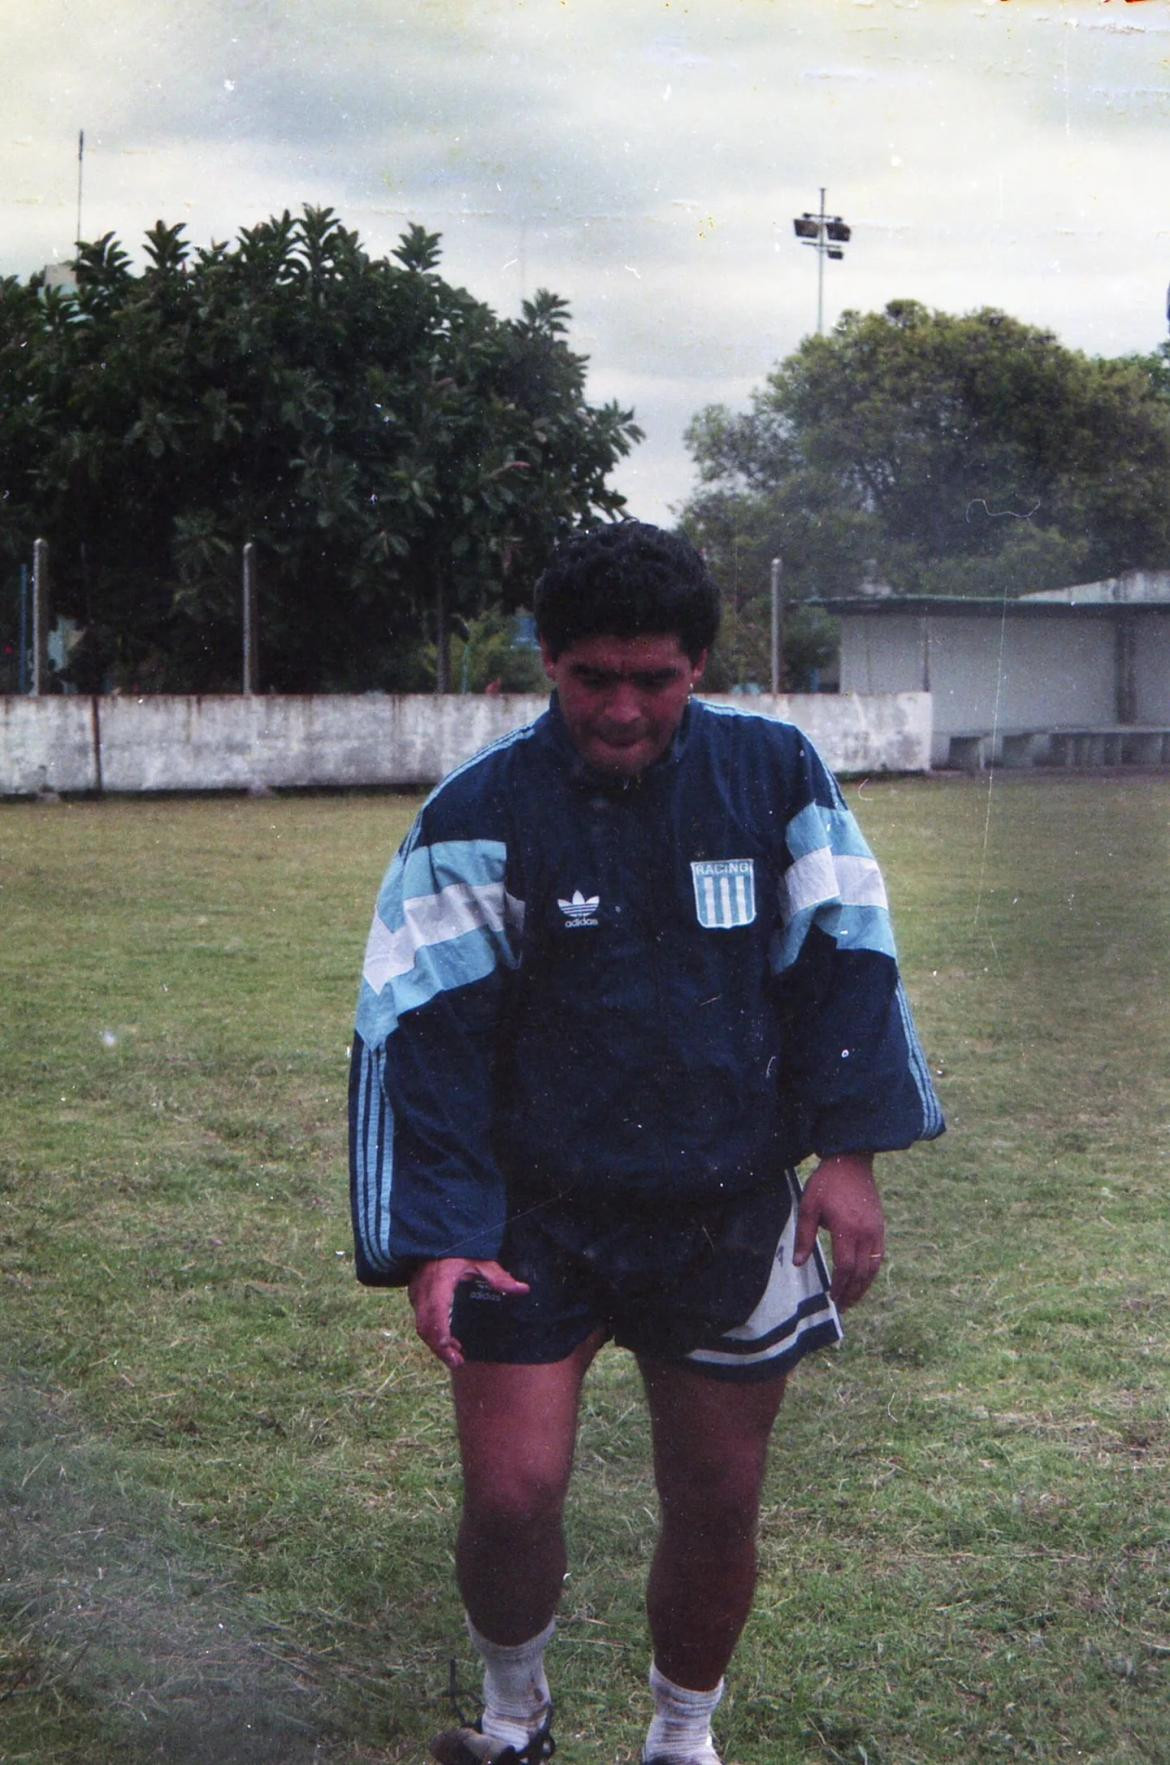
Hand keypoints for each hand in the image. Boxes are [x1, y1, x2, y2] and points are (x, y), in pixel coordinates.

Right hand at [407, 1257, 529, 1369]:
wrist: (437, 1235)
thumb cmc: (460, 1249)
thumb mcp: (481, 1261)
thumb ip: (499, 1277)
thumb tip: (523, 1289)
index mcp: (439, 1282)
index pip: (436, 1313)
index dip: (441, 1334)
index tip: (451, 1349)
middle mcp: (423, 1290)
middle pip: (425, 1326)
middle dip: (440, 1347)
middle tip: (458, 1362)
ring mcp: (416, 1292)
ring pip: (422, 1326)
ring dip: (437, 1342)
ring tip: (456, 1354)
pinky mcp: (415, 1294)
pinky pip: (421, 1319)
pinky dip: (433, 1333)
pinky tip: (449, 1340)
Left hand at [792, 1154, 884, 1310]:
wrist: (852, 1162)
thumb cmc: (826, 1183)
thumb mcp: (809, 1206)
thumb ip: (804, 1236)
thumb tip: (799, 1263)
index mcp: (846, 1228)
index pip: (845, 1267)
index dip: (839, 1285)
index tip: (832, 1297)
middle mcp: (865, 1232)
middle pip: (861, 1272)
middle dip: (852, 1292)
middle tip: (842, 1306)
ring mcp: (876, 1230)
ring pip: (873, 1267)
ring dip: (864, 1286)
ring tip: (853, 1298)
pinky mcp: (880, 1226)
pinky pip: (879, 1255)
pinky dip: (871, 1271)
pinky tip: (863, 1279)